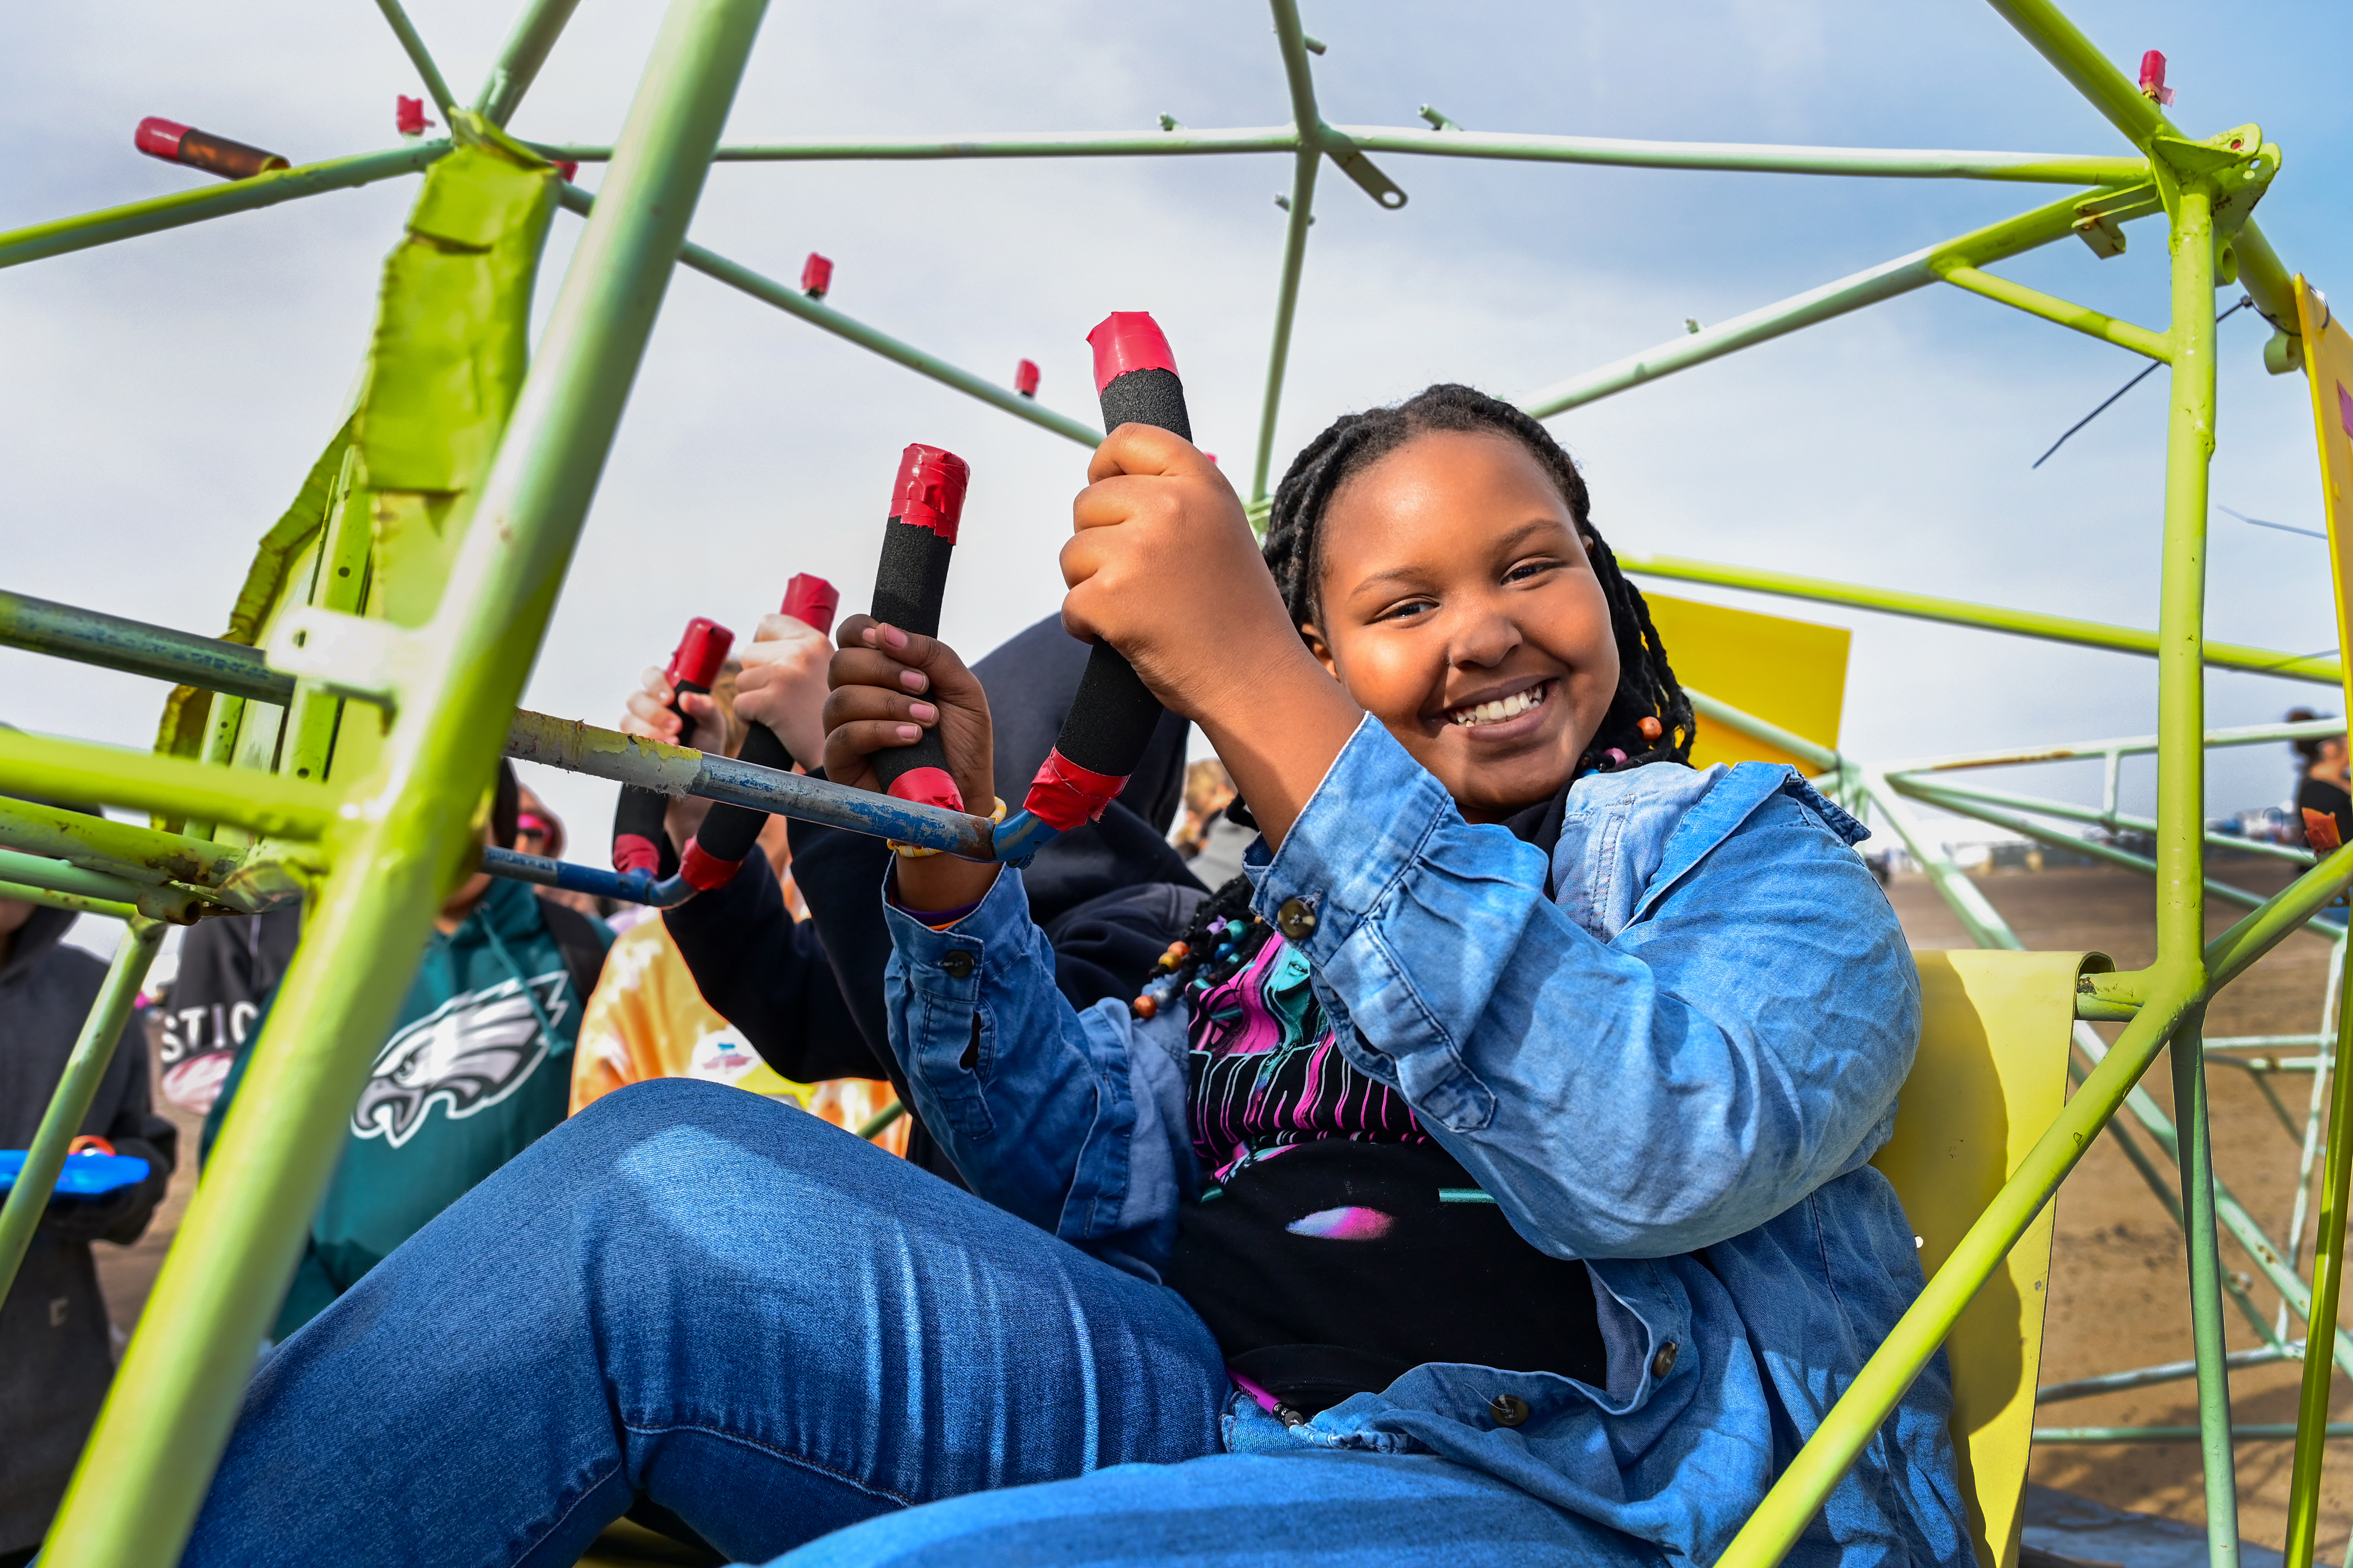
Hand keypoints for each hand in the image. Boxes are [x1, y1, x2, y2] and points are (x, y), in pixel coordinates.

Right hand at [620, 666, 733, 850]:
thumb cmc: (706, 751)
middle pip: (635, 698)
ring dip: (648, 730)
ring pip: (627, 719)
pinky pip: (625, 742)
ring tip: (673, 744)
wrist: (697, 788)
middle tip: (677, 727)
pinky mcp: (629, 751)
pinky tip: (661, 753)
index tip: (671, 698)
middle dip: (654, 712)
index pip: (651, 676)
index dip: (656, 683)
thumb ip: (706, 708)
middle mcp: (647, 710)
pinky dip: (643, 746)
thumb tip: (687, 698)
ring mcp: (635, 730)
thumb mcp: (714, 727)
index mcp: (667, 696)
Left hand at [734, 612, 831, 769]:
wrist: (850, 756)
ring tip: (784, 714)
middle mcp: (803, 651)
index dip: (766, 647)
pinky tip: (777, 727)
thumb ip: (806, 654)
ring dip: (754, 699)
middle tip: (786, 698)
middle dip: (759, 676)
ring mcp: (788, 674)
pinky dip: (751, 720)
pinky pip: (741, 705)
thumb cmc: (838, 719)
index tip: (779, 668)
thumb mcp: (833, 673)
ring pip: (742, 680)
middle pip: (750, 653)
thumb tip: (764, 631)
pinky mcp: (774, 701)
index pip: (769, 623)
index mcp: (817, 640)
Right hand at [824, 617, 999, 910]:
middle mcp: (856, 696)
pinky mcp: (841, 763)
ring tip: (926, 719)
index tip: (886, 638)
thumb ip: (932, 654)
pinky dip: (879, 731)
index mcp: (880, 672)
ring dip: (888, 702)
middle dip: (885, 669)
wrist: (966, 795)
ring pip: (841, 698)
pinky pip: (843, 736)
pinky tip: (911, 737)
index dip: (861, 630)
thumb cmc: (962, 743)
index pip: (851, 635)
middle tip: (923, 686)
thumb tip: (886, 632)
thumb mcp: (963, 690)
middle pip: (842, 663)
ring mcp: (844, 729)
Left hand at [1063, 425, 1359, 844]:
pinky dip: (1086, 626)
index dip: (1105, 465)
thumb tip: (1112, 486)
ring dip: (1089, 584)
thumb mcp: (1223, 533)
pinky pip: (1070, 602)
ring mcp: (1138, 551)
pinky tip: (1125, 639)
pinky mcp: (1110, 596)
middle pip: (1088, 501)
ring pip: (1072, 553)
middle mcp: (1171, 506)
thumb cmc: (1238, 617)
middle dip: (1097, 540)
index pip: (1129, 438)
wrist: (1256, 681)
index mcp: (1203, 484)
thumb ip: (1178, 503)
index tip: (1105, 488)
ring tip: (1137, 610)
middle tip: (1136, 580)